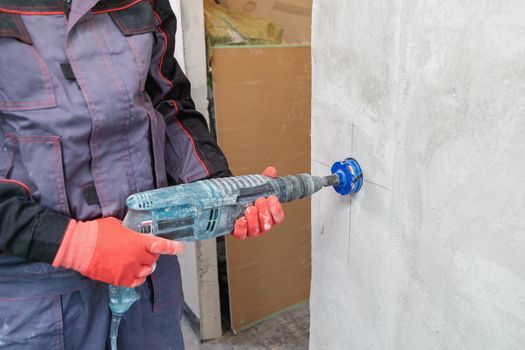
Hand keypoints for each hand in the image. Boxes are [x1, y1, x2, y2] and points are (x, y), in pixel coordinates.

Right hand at [52, 217, 183, 286]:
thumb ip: (130, 232)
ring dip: (145, 267)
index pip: (160, 245)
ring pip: (146, 271)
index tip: (180, 248)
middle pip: (153, 259)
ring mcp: (129, 269)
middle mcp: (136, 257)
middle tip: (143, 252)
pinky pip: (136, 282)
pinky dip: (137, 277)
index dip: (172, 247)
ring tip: (137, 262)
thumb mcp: (118, 225)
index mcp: (138, 241)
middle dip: (151, 255)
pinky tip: (132, 272)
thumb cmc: (96, 232)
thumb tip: (133, 233)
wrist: (79, 247)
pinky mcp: (119, 279)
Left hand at [232, 166, 284, 239]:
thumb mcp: (257, 187)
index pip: (278, 217)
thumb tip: (271, 171)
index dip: (276, 209)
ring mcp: (250, 230)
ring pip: (255, 230)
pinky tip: (240, 220)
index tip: (272, 198)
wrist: (232, 201)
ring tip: (250, 208)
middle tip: (260, 200)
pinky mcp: (238, 232)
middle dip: (264, 212)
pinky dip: (241, 229)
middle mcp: (261, 225)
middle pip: (267, 224)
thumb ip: (266, 180)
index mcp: (269, 216)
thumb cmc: (248, 198)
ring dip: (253, 219)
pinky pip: (241, 235)